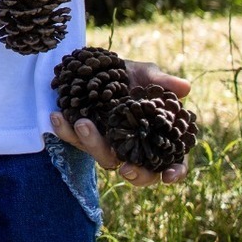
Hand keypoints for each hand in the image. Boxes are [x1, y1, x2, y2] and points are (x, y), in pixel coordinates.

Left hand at [49, 60, 191, 185]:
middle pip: (139, 171)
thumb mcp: (145, 74)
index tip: (168, 175)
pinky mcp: (81, 136)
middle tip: (126, 168)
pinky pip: (72, 139)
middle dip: (135, 174)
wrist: (96, 66)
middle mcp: (133, 147)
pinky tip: (56, 116)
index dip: (175, 171)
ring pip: (103, 156)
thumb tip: (185, 88)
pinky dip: (64, 130)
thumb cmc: (129, 74)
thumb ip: (162, 82)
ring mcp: (106, 143)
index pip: (173, 162)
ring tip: (82, 123)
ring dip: (92, 144)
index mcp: (156, 137)